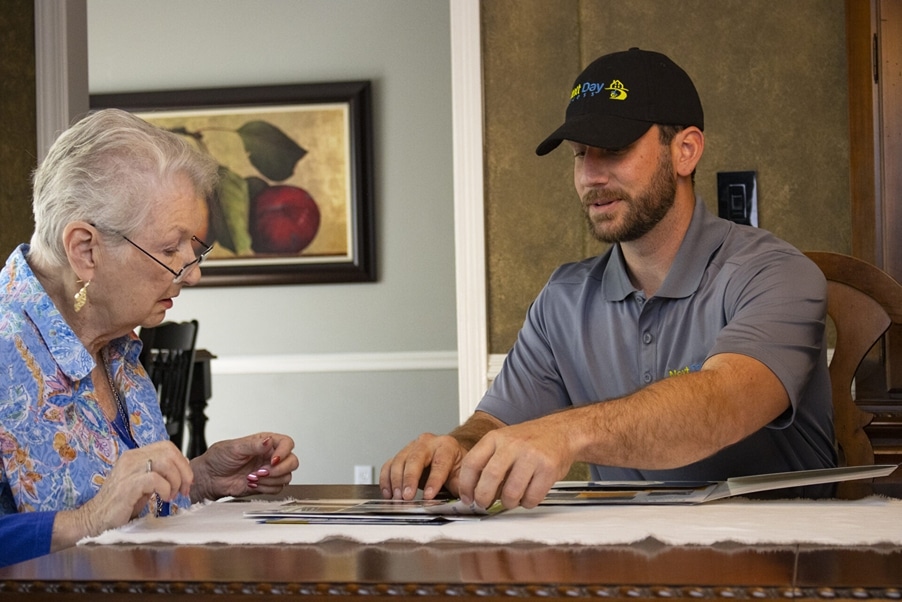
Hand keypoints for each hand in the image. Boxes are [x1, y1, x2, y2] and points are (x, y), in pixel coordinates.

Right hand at [52, 440, 191, 550]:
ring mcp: (128, 470)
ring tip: (170, 495)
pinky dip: (165, 489)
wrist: (94, 520)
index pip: (167, 447)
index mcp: (135, 455)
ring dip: (175, 481)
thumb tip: (183, 470)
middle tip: (183, 490)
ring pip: (165, 463)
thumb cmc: (120, 504)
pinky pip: (155, 479)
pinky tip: (163, 498)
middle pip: (169, 452)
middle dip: (183, 472)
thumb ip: (159, 474)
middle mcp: (131, 458)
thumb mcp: (143, 484)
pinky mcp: (127, 486)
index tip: (186, 480)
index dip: (182, 462)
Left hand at [190, 433, 297, 501]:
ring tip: (253, 477)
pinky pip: (278, 489)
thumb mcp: (234, 447)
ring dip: (270, 480)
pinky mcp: (266, 485)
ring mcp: (269, 471)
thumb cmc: (218, 459)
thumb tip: (268, 442)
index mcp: (265, 442)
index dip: (284, 452)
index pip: (287, 443)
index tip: (272, 460)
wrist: (210, 478)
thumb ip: (254, 445)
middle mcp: (270, 456)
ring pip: (286, 477)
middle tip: (263, 472)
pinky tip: (252, 483)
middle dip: (280, 469)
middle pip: (292, 461)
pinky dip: (266, 488)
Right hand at [379, 433, 467, 500]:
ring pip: (399, 461)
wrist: (450, 458)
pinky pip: (389, 465)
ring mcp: (412, 447)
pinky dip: (386, 480)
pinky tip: (388, 493)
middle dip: (410, 479)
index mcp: (447, 446)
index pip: (440, 463)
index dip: (434, 481)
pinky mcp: (401, 455)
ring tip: (398, 497)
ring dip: (396, 481)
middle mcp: (428, 443)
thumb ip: (462, 486)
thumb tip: (462, 501)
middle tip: (408, 496)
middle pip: (415, 458)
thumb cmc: (456, 467)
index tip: (429, 496)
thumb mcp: (463, 476)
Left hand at [458, 417, 573, 509]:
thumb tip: (471, 489)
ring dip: (508, 503)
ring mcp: (531, 456)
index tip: (467, 497)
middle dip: (483, 498)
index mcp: (496, 438)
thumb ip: (487, 460)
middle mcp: (512, 444)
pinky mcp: (548, 468)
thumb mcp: (503, 441)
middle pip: (490, 478)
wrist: (561, 431)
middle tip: (484, 504)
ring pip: (511, 492)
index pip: (472, 463)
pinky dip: (527, 503)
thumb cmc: (530, 440)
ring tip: (510, 499)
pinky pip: (531, 497)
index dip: (466, 485)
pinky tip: (528, 495)